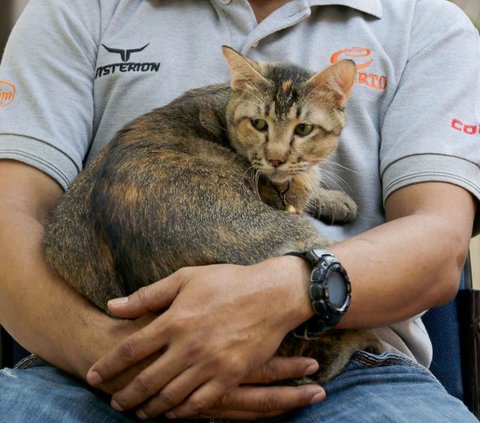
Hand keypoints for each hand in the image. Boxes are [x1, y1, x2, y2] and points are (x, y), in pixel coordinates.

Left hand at [87, 257, 311, 418]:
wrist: (271, 295)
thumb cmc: (228, 282)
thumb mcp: (186, 278)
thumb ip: (148, 295)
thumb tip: (112, 306)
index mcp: (174, 320)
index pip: (130, 349)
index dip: (108, 365)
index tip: (94, 375)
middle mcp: (188, 346)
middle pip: (146, 380)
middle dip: (126, 395)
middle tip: (115, 403)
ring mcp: (209, 364)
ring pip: (171, 396)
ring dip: (150, 408)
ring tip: (139, 412)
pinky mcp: (230, 376)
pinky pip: (200, 403)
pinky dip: (181, 412)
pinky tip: (172, 414)